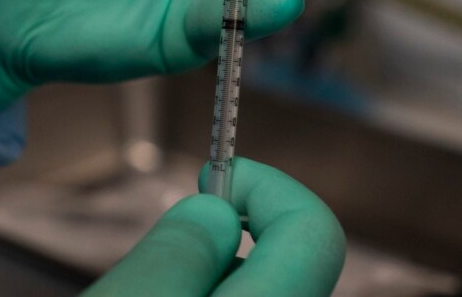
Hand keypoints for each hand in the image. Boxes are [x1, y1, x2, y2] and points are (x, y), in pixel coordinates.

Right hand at [84, 158, 344, 296]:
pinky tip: (160, 294)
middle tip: (172, 227)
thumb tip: (217, 209)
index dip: (266, 186)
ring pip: (261, 282)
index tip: (211, 177)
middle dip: (235, 225)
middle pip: (293, 256)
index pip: (314, 232)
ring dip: (214, 264)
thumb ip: (175, 255)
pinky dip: (208, 288)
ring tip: (148, 281)